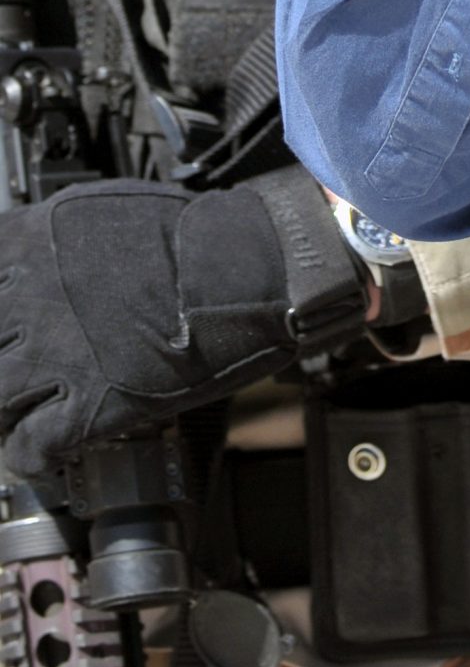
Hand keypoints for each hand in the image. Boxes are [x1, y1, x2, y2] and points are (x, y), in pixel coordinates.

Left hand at [0, 167, 368, 477]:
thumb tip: (33, 263)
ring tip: (16, 420)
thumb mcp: (107, 210)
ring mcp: (55, 355)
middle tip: (13, 377)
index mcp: (35, 242)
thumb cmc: (195, 236)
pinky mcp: (87, 404)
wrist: (248, 268)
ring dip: (3, 415)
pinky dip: (28, 456)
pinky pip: (29, 448)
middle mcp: (33, 299)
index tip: (3, 325)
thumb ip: (55, 241)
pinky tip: (42, 452)